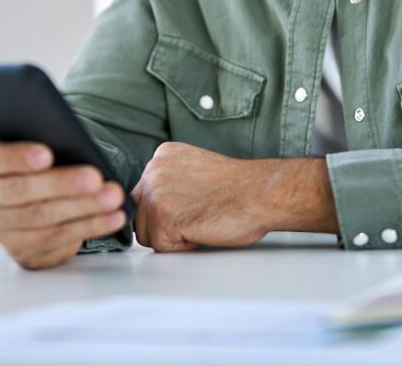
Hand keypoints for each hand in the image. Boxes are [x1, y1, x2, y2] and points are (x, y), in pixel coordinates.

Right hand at [0, 140, 126, 269]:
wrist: (35, 196)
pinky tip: (114, 216)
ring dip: (82, 208)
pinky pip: (58, 240)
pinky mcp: (23, 251)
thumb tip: (73, 142)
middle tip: (95, 178)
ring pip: (42, 219)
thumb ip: (44, 140)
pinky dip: (90, 227)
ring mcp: (0, 229)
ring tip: (113, 196)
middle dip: (61, 185)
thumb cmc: (38, 162)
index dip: (16, 158)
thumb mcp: (34, 146)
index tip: (47, 154)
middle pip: (19, 192)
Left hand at [130, 142, 335, 251]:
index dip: (170, 208)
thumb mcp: (196, 170)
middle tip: (197, 216)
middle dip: (165, 223)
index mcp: (163, 155)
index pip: (146, 193)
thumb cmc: (240, 187)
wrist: (261, 193)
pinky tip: (202, 229)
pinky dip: (182, 246)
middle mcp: (154, 169)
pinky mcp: (163, 217)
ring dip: (173, 237)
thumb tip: (158, 204)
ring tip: (200, 221)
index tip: (193, 205)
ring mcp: (156, 193)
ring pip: (147, 233)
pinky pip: (161, 247)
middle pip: (141, 213)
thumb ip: (172, 180)